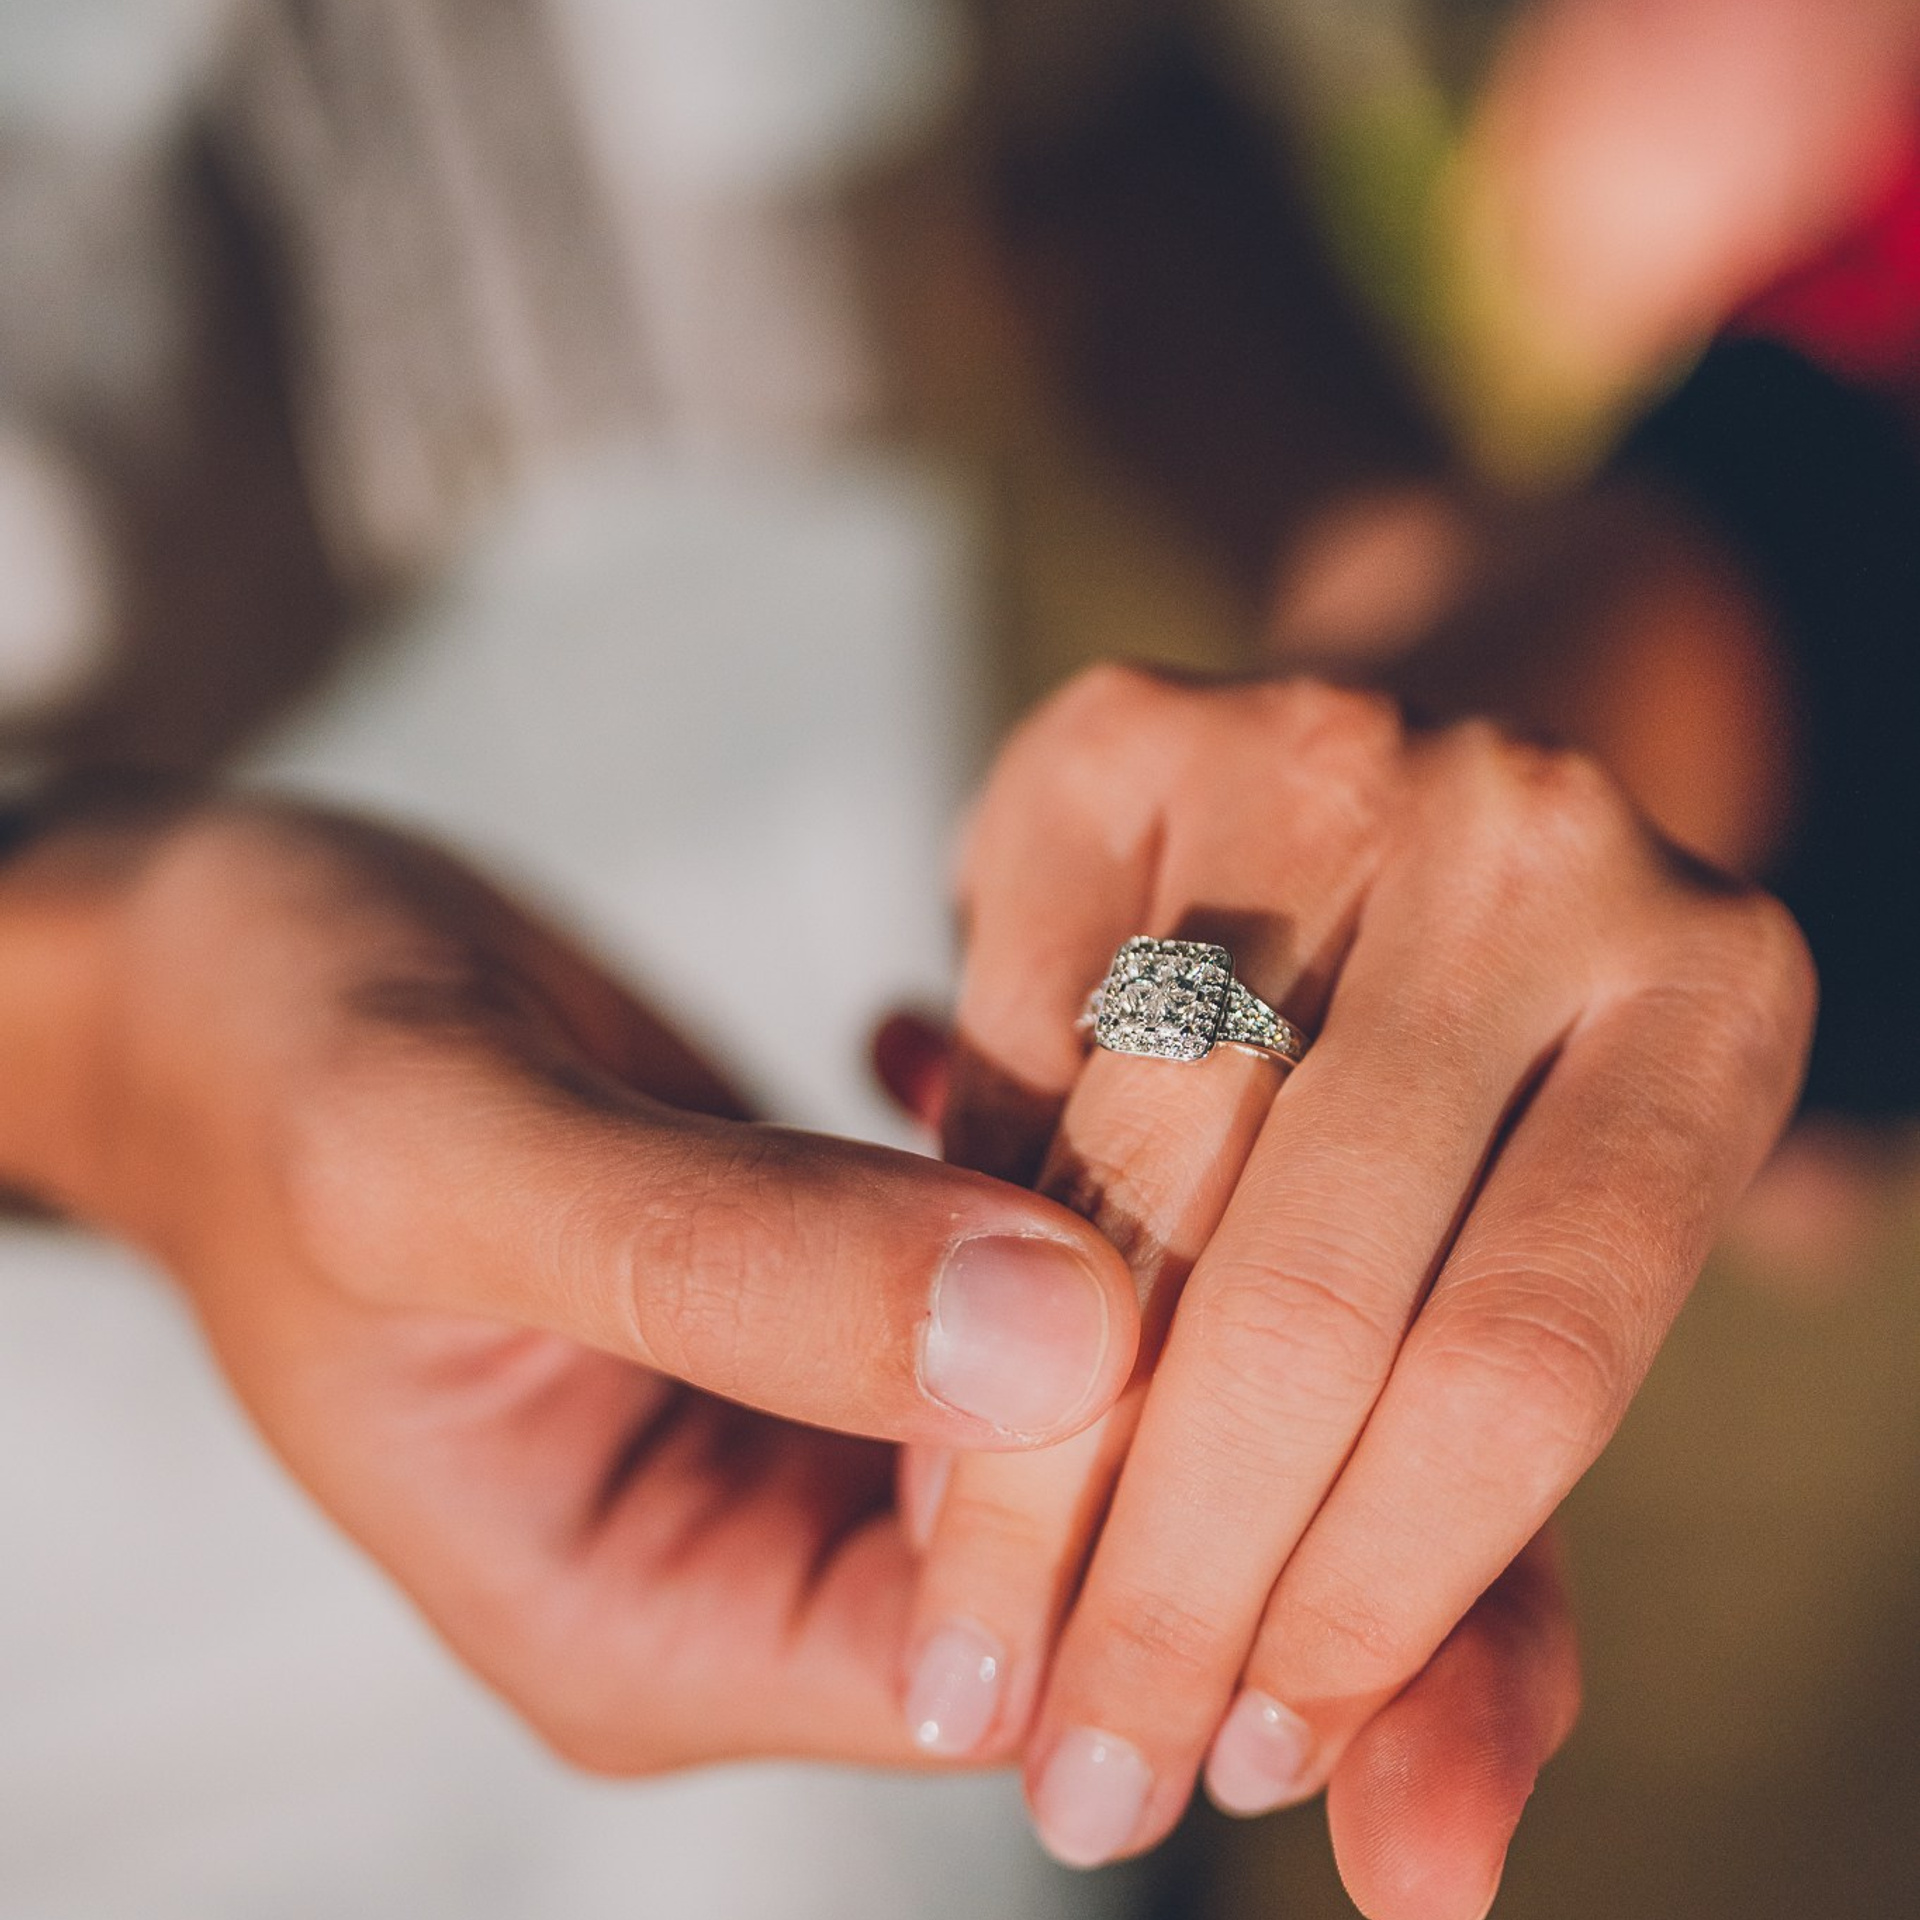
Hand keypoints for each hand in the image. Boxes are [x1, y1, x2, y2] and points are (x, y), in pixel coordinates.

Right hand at [0, 799, 1137, 1770]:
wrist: (224, 968)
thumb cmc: (273, 1065)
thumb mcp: (450, 1157)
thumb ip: (726, 1260)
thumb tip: (1049, 1343)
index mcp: (642, 1629)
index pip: (983, 1664)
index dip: (1123, 1504)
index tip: (1199, 1290)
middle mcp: (737, 1565)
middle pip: (1046, 1543)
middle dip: (1145, 1363)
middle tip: (1184, 1137)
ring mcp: (787, 1433)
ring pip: (1045, 1398)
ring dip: (1096, 1239)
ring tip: (1095, 1064)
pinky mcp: (814, 1311)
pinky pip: (995, 1281)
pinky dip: (1019, 1163)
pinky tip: (960, 1042)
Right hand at [898, 668, 1811, 1908]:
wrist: (1352, 820)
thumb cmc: (1478, 1118)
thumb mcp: (1521, 1334)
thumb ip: (1482, 1599)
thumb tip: (1426, 1884)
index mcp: (1715, 996)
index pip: (1527, 1360)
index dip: (1369, 1600)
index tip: (1239, 1764)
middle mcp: (1536, 835)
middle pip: (1310, 1281)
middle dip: (1160, 1573)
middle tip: (1075, 1763)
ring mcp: (1315, 747)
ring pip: (1125, 1175)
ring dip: (1029, 1443)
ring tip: (981, 1629)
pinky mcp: (1113, 729)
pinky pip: (1000, 1053)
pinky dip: (958, 1227)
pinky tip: (948, 1368)